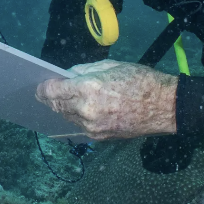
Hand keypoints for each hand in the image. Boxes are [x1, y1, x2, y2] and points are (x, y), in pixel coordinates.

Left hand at [35, 60, 177, 139]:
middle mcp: (86, 110)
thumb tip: (68, 76)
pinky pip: (81, 127)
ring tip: (64, 101)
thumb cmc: (140, 81)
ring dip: (64, 109)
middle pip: (57, 106)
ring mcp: (93, 126)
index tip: (39, 86)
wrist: (164, 107)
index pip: (52, 92)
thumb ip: (85, 71)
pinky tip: (79, 111)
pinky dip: (77, 118)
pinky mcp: (100, 137)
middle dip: (50, 99)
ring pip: (68, 118)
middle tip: (46, 94)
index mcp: (88, 88)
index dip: (42, 88)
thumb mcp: (111, 66)